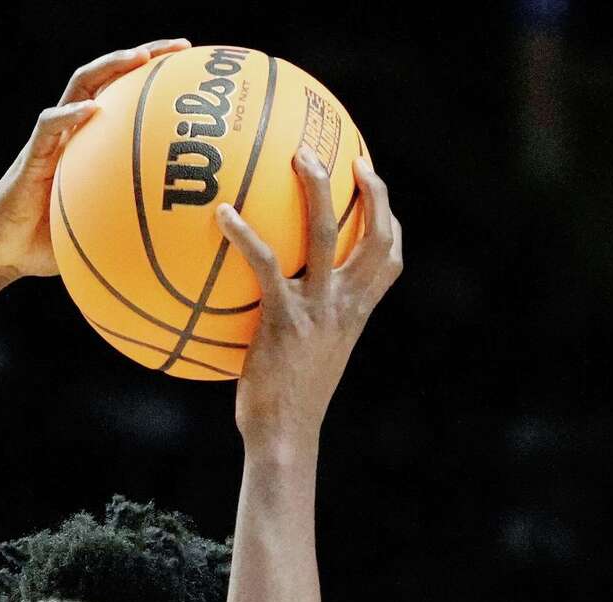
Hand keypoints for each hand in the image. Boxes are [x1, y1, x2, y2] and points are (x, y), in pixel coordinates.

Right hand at [0, 38, 190, 280]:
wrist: (1, 254)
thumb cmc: (50, 244)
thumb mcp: (101, 232)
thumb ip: (132, 225)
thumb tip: (179, 240)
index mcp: (90, 144)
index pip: (124, 97)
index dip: (155, 79)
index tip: (191, 67)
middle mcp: (72, 132)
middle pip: (107, 77)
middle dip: (142, 55)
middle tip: (179, 47)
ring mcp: (50, 141)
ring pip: (78, 87)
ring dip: (108, 67)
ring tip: (138, 57)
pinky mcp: (30, 158)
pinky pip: (49, 128)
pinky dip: (69, 115)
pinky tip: (90, 109)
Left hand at [217, 151, 402, 452]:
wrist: (284, 436)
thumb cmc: (286, 404)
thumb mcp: (307, 360)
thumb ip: (301, 327)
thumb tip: (269, 308)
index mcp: (356, 314)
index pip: (390, 260)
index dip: (391, 222)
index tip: (377, 191)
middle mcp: (345, 305)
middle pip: (375, 235)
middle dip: (371, 190)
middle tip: (351, 155)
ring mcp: (317, 309)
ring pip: (326, 234)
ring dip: (317, 188)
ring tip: (299, 155)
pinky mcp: (283, 318)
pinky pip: (265, 264)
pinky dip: (245, 235)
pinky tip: (222, 214)